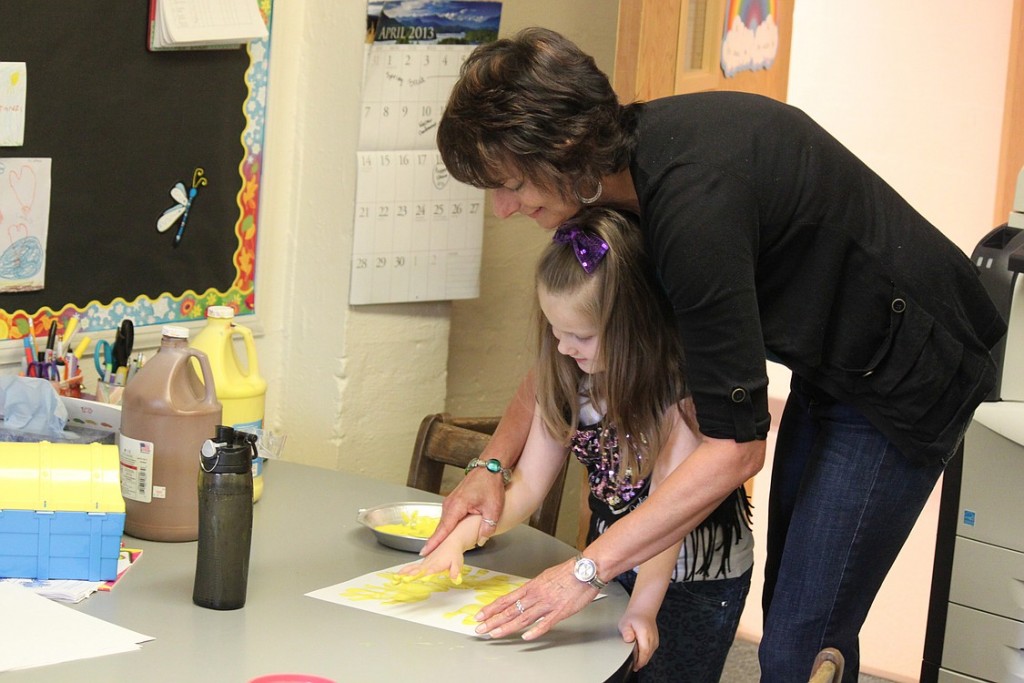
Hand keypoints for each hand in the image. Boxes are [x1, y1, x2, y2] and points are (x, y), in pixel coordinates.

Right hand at [399, 535, 466, 582]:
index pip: (430, 570)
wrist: (451, 541)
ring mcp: (426, 561)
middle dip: (410, 574)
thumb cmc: (454, 553)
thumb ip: (455, 570)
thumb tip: (455, 579)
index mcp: (438, 563)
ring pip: (414, 566)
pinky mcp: (424, 561)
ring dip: (405, 571)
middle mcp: (430, 562)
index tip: (417, 578)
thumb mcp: (458, 562)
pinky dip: (406, 569)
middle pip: (418, 569)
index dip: (424, 574)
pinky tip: (400, 573)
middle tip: (402, 580)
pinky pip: (413, 565)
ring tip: (397, 577)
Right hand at [421, 467, 505, 554]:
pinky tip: (449, 535)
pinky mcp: (454, 501)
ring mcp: (450, 502)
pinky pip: (448, 518)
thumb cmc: (490, 485)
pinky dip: (447, 527)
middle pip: (441, 527)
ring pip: (445, 523)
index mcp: (457, 506)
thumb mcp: (493, 508)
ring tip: (437, 550)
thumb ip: (487, 526)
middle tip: (429, 557)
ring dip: (442, 535)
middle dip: (435, 542)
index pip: (443, 528)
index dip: (434, 542)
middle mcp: (449, 504)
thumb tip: (480, 541)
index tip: (424, 552)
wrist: (489, 467)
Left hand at [473, 559, 596, 639]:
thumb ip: (534, 588)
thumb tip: (524, 595)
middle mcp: (536, 596)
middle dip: (493, 620)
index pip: (506, 599)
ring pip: (522, 618)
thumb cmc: (568, 572)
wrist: (585, 570)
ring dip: (506, 627)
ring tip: (494, 634)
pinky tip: (525, 637)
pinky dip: (534, 631)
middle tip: (480, 628)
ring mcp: (547, 605)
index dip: (492, 608)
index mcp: (531, 586)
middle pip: (510, 610)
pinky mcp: (560, 612)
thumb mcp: (545, 577)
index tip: (480, 615)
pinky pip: (545, 624)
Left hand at [619, 609, 658, 670]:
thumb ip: (626, 631)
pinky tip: (640, 655)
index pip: (644, 651)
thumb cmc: (633, 617)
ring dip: (643, 659)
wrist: (643, 611)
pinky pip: (651, 651)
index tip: (634, 666)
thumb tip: (628, 639)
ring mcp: (655, 639)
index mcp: (644, 633)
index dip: (640, 661)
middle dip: (641, 662)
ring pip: (650, 654)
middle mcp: (652, 637)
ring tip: (635, 661)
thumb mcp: (625, 623)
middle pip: (648, 655)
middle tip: (633, 666)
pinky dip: (646, 655)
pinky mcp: (655, 641)